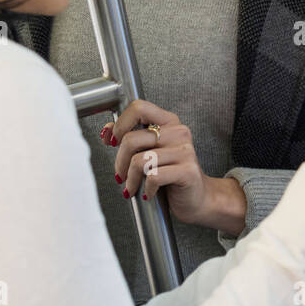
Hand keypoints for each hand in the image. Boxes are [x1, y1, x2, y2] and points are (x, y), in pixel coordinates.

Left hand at [100, 100, 245, 233]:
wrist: (197, 198)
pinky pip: (154, 177)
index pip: (139, 108)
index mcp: (169, 122)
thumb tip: (107, 131)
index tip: (114, 141)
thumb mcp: (149, 152)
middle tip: (121, 175)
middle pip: (132, 139)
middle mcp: (179, 132)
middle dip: (119, 162)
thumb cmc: (171, 175)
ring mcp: (185, 151)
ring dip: (131, 179)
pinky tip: (149, 193)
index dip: (120, 124)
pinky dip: (146, 189)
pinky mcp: (188, 171)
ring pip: (140, 161)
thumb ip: (130, 137)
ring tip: (133, 187)